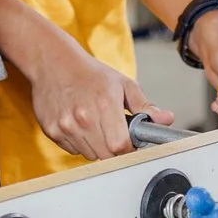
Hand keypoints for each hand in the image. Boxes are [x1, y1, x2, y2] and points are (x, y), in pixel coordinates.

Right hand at [27, 34, 169, 159]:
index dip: (129, 150)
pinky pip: (72, 149)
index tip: (131, 145)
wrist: (52, 62)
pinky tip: (79, 124)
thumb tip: (166, 119)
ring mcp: (65, 125)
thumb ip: (145, 105)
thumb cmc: (90, 73)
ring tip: (95, 125)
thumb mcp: (122, 83)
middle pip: (105, 155)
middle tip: (114, 134)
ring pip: (89, 155)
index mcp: (104, 104)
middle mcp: (83, 117)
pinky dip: (79, 143)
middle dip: (114, 150)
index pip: (121, 146)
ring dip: (97, 147)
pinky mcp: (51, 130)